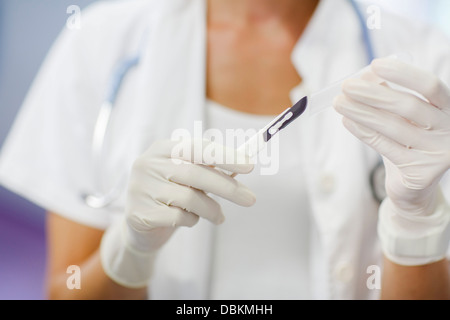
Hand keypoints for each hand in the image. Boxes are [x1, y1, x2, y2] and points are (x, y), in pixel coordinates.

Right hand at [101, 139, 255, 286]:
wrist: (141, 227)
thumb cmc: (171, 195)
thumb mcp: (188, 177)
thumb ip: (208, 169)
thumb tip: (243, 165)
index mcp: (161, 149)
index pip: (197, 147)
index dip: (225, 156)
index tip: (249, 166)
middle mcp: (148, 165)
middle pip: (196, 173)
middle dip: (228, 187)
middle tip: (250, 199)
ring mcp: (141, 189)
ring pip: (190, 198)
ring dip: (212, 209)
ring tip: (219, 217)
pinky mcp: (140, 214)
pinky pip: (178, 217)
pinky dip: (192, 220)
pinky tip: (192, 220)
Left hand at [334, 57, 449, 264]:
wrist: (416, 182)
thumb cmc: (409, 139)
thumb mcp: (403, 115)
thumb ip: (389, 93)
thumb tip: (365, 75)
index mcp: (449, 108)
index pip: (431, 86)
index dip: (404, 74)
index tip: (375, 64)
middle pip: (409, 106)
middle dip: (373, 94)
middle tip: (346, 85)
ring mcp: (438, 152)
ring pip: (393, 127)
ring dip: (362, 112)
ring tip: (339, 103)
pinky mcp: (421, 173)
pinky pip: (386, 147)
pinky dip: (364, 132)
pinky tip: (347, 121)